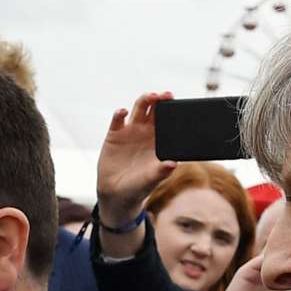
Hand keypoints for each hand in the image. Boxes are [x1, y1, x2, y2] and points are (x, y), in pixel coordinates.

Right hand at [96, 91, 176, 226]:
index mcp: (160, 140)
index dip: (172, 110)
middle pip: (155, 110)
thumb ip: (161, 171)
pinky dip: (120, 113)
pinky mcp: (114, 134)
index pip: (168, 120)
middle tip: (165, 96)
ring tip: (150, 97)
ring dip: (144, 100)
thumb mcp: (151, 180)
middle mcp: (146, 132)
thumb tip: (173, 164)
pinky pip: (117, 120)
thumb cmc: (139, 187)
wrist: (117, 195)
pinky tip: (123, 112)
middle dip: (161, 100)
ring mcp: (130, 131)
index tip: (177, 105)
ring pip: (139, 109)